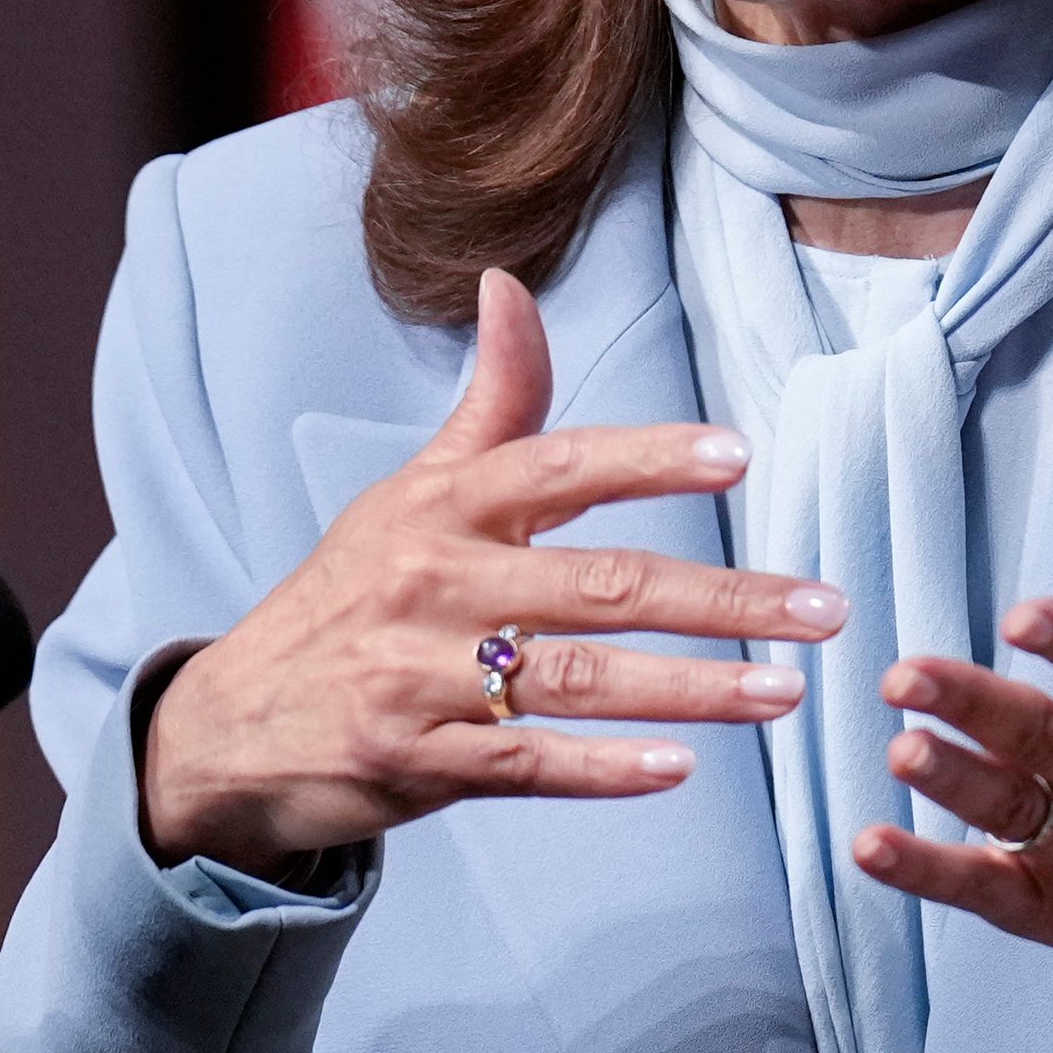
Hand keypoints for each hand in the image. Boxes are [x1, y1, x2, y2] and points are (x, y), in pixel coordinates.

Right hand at [139, 270, 844, 870]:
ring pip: (577, 680)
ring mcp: (422, 677)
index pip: (560, 464)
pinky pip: (526, 765)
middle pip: (601, 584)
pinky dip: (603, 769)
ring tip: (786, 691)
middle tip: (824, 608)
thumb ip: (489, 403)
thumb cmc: (349, 598)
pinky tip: (679, 767)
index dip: (649, 457)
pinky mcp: (416, 761)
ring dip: (693, 686)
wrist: (228, 727)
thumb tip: (510, 283)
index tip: (741, 458)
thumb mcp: (409, 493)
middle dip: (725, 596)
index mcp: (444, 506)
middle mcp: (434, 582)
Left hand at [852, 482, 1052, 1044]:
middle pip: (1042, 740)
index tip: (1026, 615)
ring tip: (901, 751)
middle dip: (974, 708)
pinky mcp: (1052, 904)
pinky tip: (869, 845)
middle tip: (905, 675)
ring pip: (1005, 811)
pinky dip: (926, 872)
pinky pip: (982, 887)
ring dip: (950, 782)